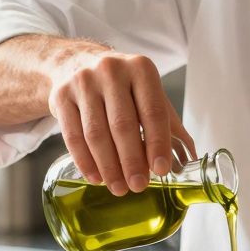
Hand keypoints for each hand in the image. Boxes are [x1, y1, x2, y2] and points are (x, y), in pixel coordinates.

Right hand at [47, 45, 194, 196]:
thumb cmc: (121, 85)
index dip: (157, 143)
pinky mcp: (60, 96)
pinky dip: (85, 161)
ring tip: (118, 187)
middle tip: (138, 186)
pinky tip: (95, 177)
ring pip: (96, 133)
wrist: (76, 63)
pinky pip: (72, 136)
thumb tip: (189, 159)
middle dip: (132, 160)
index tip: (160, 169)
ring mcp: (82, 82)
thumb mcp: (147, 93)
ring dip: (108, 166)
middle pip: (122, 125)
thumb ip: (168, 123)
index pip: (152, 111)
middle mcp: (111, 70)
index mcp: (140, 69)